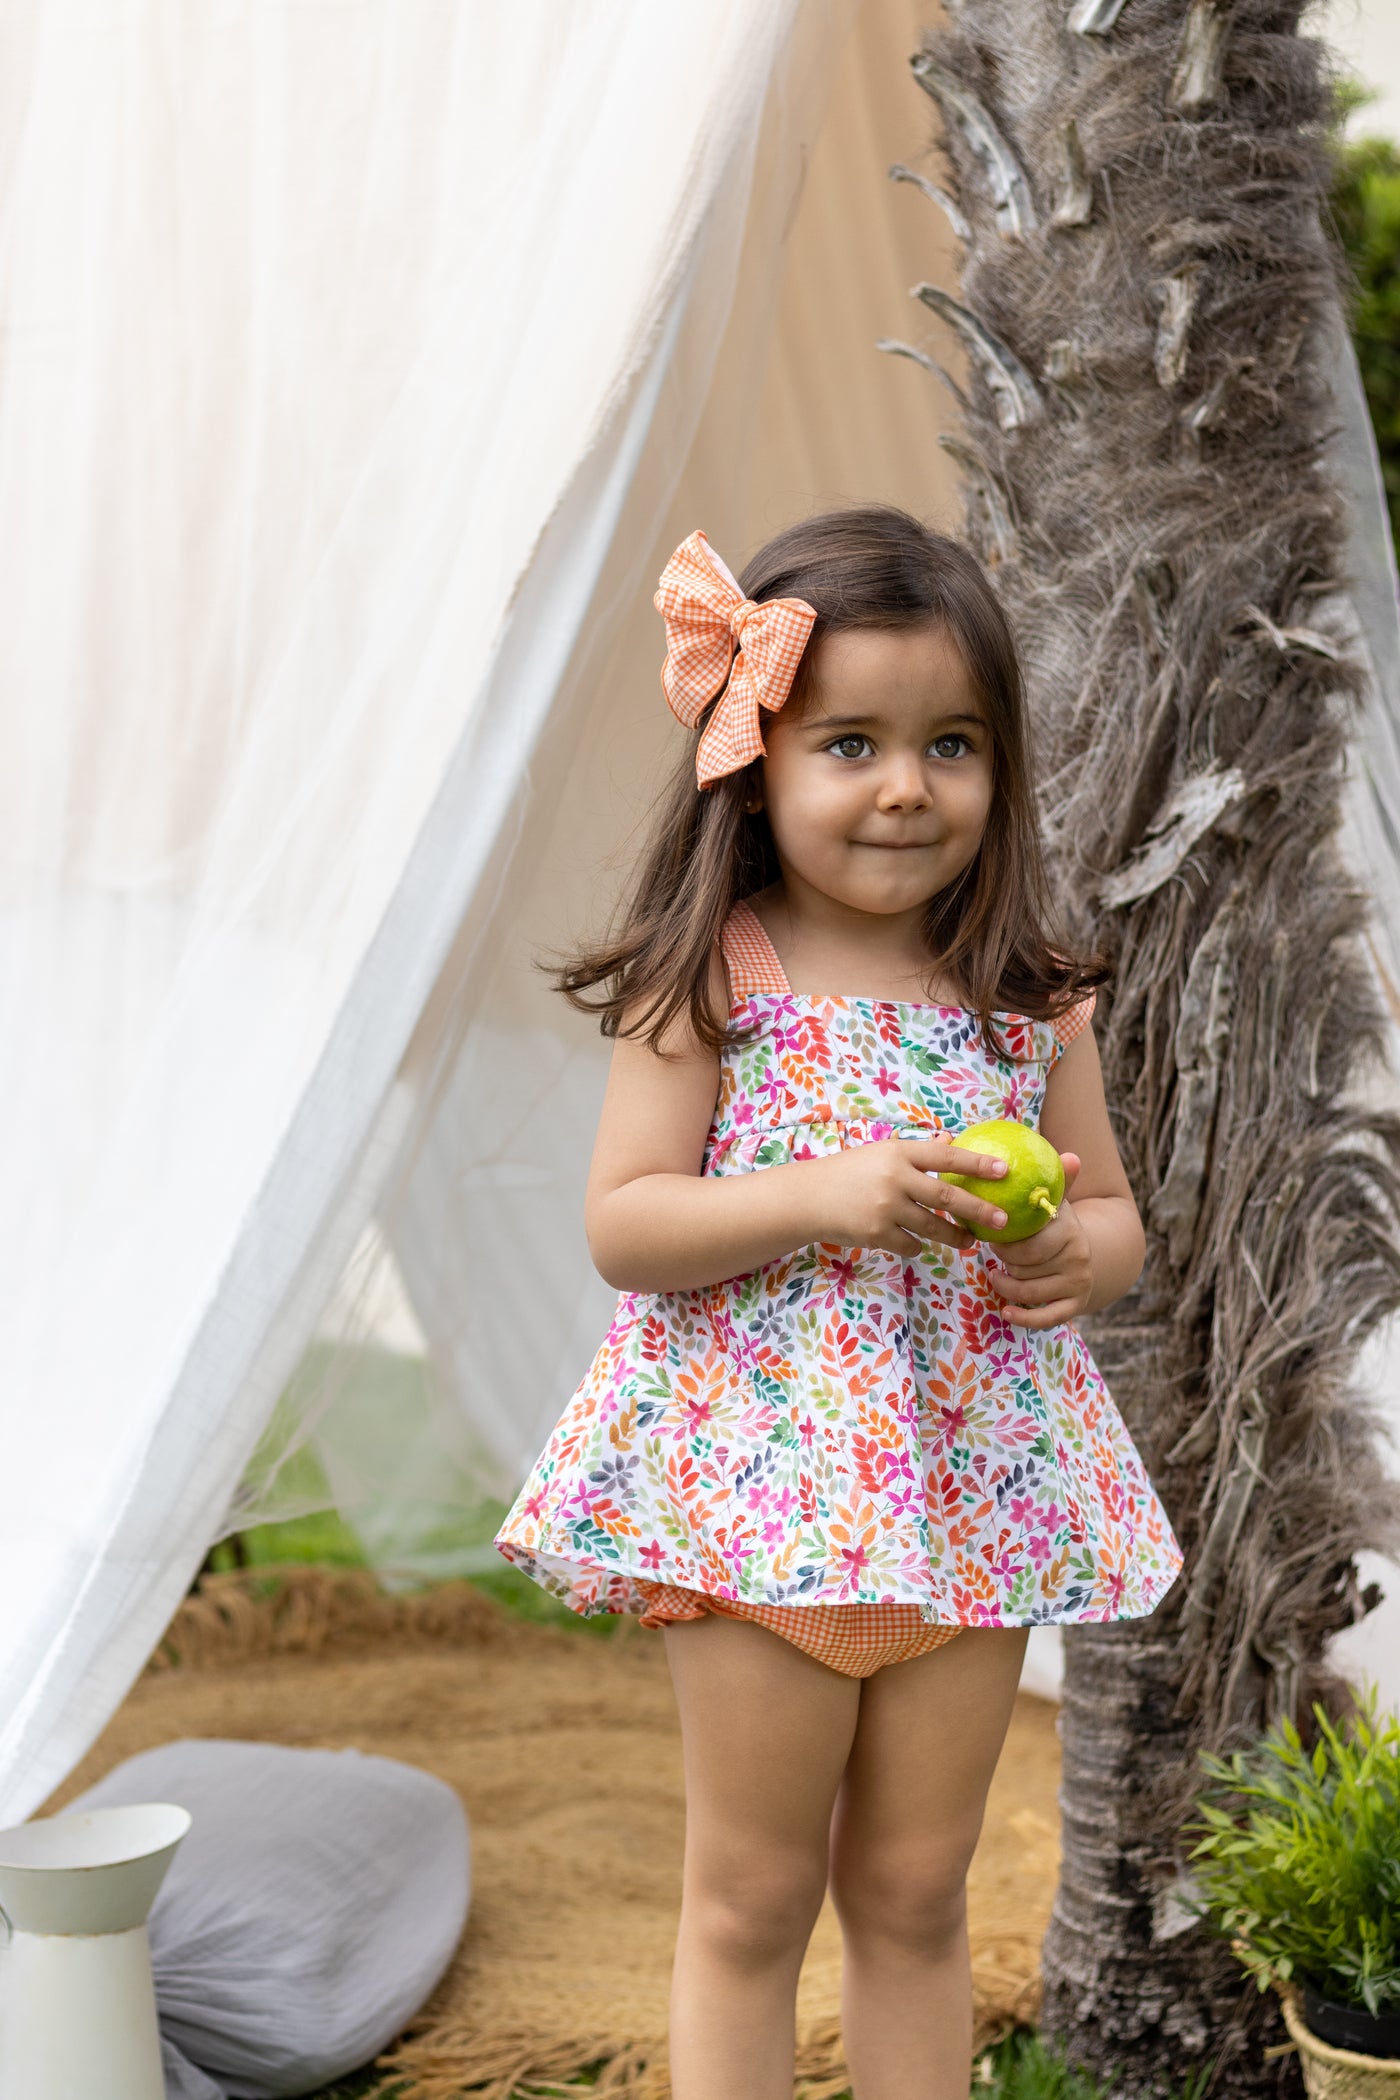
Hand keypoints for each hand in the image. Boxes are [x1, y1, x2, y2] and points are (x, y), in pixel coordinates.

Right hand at [806, 1136, 1009, 1259]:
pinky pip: (911, 1245)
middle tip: (1003, 1220)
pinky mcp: (877, 1234)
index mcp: (898, 1152)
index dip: (977, 1164)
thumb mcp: (880, 1153)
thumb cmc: (848, 1173)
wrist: (808, 1198)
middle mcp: (895, 1178)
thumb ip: (917, 1153)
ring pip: (934, 1227)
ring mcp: (886, 1208)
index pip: (946, 1157)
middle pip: (948, 1198)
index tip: (1004, 1171)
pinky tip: (917, 1243)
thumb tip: (951, 1143)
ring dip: (955, 1236)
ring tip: (969, 1240)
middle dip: (980, 1210)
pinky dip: (918, 1246)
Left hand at [984, 1155, 1092, 1327]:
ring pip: (1029, 1291)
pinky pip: (1046, 1318)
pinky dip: (1023, 1318)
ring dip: (1005, 1285)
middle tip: (992, 1253)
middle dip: (1003, 1261)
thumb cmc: (1058, 1225)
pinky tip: (1006, 1312)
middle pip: (1025, 1267)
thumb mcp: (1059, 1201)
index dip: (1003, 1242)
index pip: (1029, 1242)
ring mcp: (1078, 1283)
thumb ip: (1059, 1180)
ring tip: (995, 1274)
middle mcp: (1078, 1258)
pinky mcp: (1075, 1306)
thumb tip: (1071, 1156)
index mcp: (1070, 1230)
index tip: (991, 1236)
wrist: (1089, 1254)